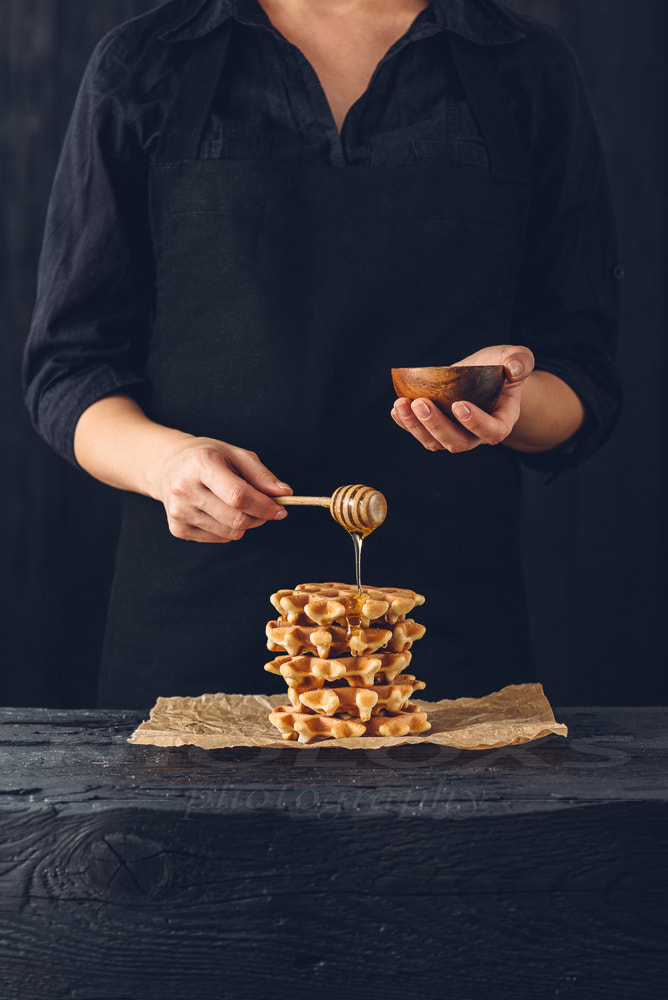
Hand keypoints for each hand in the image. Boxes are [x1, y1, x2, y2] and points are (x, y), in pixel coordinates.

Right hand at [153, 438, 292, 542]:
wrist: (168, 466)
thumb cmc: (208, 457)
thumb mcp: (236, 454)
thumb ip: (262, 475)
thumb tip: (285, 493)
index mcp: (200, 464)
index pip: (238, 495)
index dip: (264, 506)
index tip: (281, 509)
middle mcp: (184, 488)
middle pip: (236, 519)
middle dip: (259, 517)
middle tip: (265, 508)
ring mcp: (178, 511)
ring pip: (229, 533)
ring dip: (245, 524)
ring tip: (238, 505)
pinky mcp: (177, 528)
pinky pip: (218, 539)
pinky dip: (228, 529)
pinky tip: (219, 511)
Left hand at [391, 345, 534, 452]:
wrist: (486, 374)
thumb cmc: (502, 367)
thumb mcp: (516, 357)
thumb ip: (521, 361)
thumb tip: (515, 369)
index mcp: (501, 420)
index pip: (492, 431)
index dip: (476, 423)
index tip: (459, 405)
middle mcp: (477, 434)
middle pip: (458, 442)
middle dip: (437, 425)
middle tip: (421, 403)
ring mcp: (456, 433)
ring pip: (435, 443)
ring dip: (415, 427)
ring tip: (401, 405)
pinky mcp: (437, 429)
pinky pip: (421, 434)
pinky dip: (406, 424)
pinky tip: (396, 410)